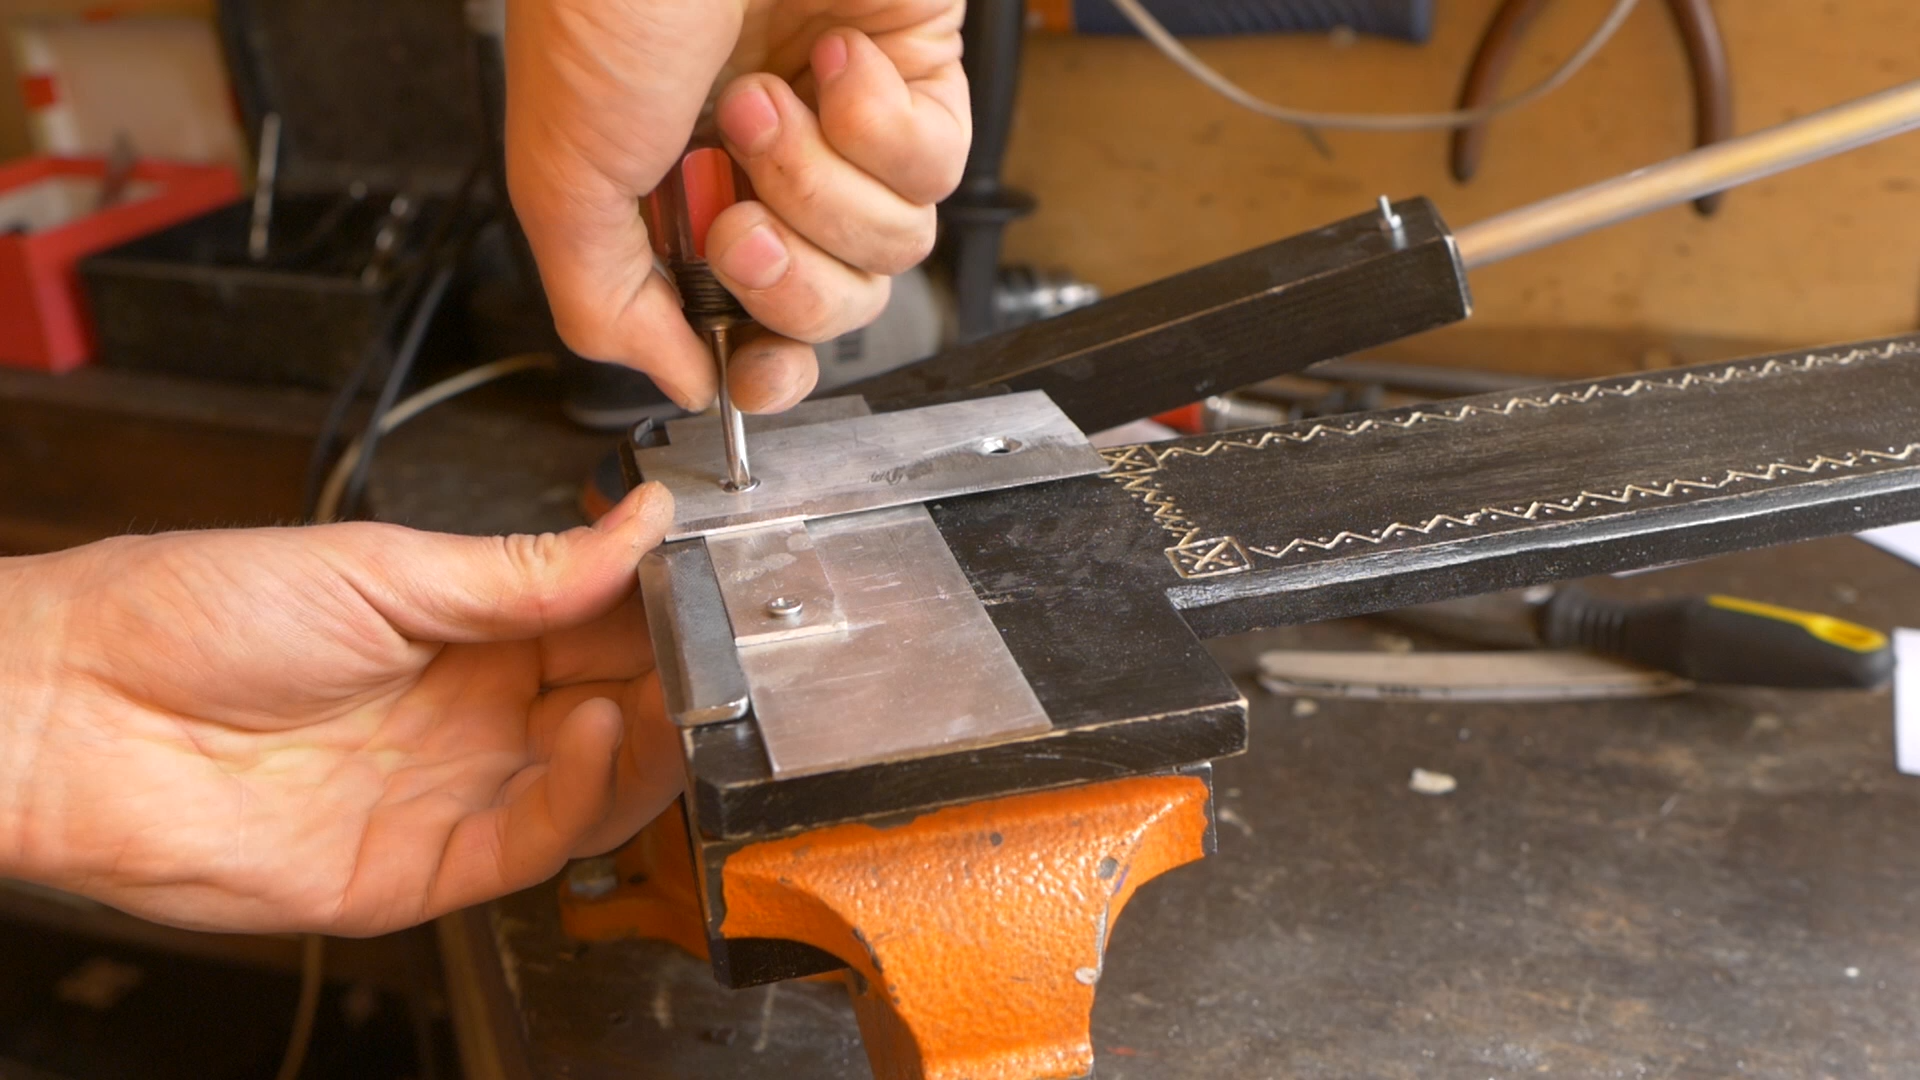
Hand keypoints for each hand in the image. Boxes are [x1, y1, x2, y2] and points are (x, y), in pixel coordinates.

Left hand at [0, 486, 677, 935]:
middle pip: (615, 711)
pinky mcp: (420, 871)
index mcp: (469, 633)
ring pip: (592, 789)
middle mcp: (472, 719)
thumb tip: (641, 521)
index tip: (716, 586)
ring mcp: (450, 796)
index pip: (603, 629)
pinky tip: (595, 736)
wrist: (69, 708)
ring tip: (668, 694)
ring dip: (646, 745)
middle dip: (676, 683)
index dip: (663, 612)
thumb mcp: (383, 568)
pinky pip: (530, 846)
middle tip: (720, 651)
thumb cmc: (192, 614)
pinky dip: (581, 799)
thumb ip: (525, 571)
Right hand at [505, 0, 969, 412]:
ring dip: (818, 184)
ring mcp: (844, 122)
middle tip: (738, 215)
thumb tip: (677, 382)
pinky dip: (875, 126)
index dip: (766, 364)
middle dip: (788, 279)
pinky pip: (933, 166)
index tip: (753, 373)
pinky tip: (829, 61)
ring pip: (887, 245)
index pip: (754, 323)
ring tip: (764, 101)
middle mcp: (767, 165)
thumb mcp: (566, 179)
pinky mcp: (915, 75)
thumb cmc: (611, 3)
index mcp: (680, 194)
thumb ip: (608, 304)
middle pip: (831, 304)